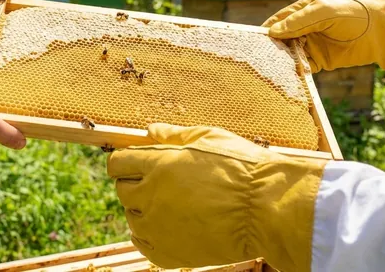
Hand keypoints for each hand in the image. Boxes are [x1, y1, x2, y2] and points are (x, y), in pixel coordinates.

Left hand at [107, 124, 326, 271]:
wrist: (268, 209)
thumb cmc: (242, 167)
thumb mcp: (208, 138)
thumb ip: (174, 135)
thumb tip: (150, 130)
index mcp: (157, 165)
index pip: (117, 163)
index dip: (125, 161)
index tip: (136, 163)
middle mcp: (151, 197)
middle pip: (122, 190)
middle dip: (135, 183)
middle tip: (160, 182)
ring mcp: (159, 228)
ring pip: (132, 219)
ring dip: (143, 210)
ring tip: (171, 204)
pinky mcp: (170, 254)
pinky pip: (143, 246)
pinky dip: (148, 237)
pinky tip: (164, 228)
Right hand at [262, 0, 384, 78]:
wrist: (381, 31)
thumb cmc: (351, 13)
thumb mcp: (323, 12)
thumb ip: (298, 21)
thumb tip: (273, 32)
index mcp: (302, 11)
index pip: (278, 21)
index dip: (266, 30)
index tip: (253, 41)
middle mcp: (304, 28)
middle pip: (281, 40)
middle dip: (272, 48)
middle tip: (260, 58)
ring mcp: (312, 45)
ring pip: (290, 54)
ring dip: (283, 61)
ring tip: (273, 68)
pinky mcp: (320, 61)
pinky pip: (303, 67)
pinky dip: (296, 71)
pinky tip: (290, 74)